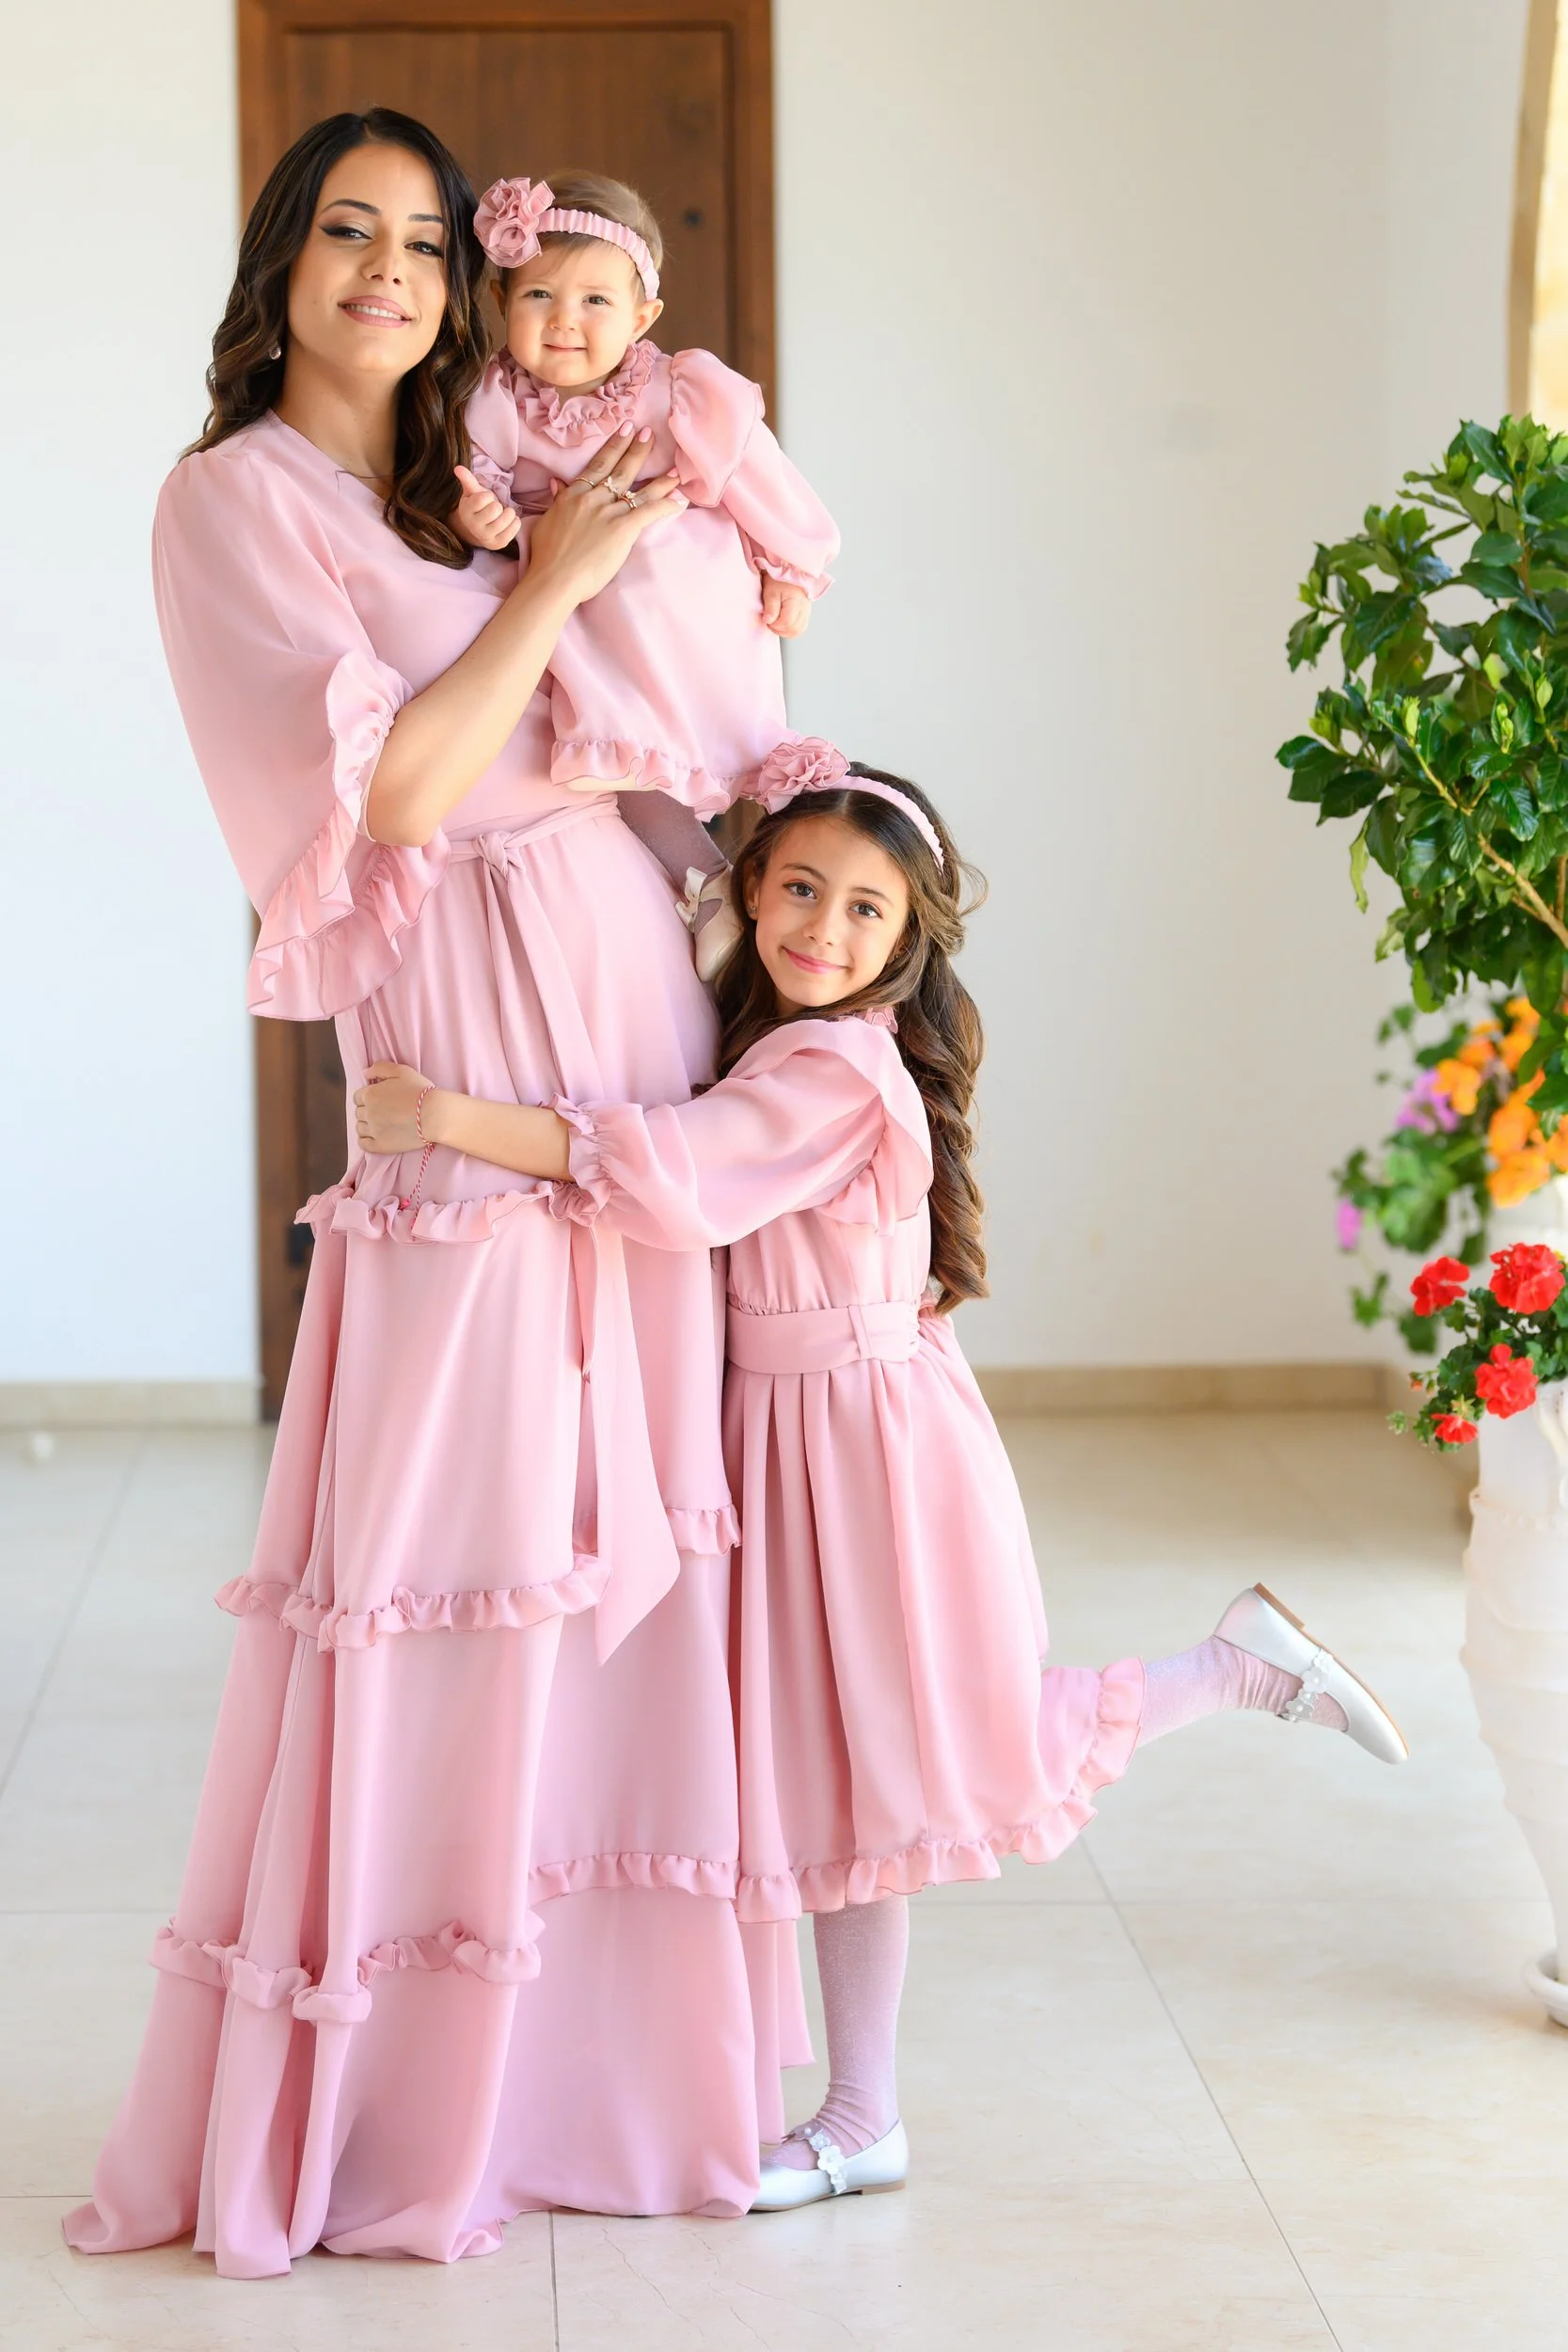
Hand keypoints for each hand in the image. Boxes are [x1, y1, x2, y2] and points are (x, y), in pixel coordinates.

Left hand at [354, 1062, 438, 1154]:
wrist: (434, 1115)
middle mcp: (368, 1113)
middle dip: (367, 1110)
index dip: (367, 1096)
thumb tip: (365, 1073)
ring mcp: (373, 1130)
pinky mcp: (381, 1145)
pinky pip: (363, 1144)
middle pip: (358, 1112)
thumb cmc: (420, 1091)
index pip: (358, 1097)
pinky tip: (373, 1136)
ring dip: (366, 1125)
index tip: (378, 1098)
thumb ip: (380, 1068)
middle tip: (381, 1110)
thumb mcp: (402, 1071)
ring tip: (379, 1124)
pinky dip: (365, 1140)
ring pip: (359, 1128)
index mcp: (370, 1094)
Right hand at [453, 464, 520, 550]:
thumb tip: (458, 468)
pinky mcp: (498, 544)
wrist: (479, 529)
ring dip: (508, 513)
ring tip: (502, 514)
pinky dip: (515, 522)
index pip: (484, 498)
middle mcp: (474, 526)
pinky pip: (515, 528)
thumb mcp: (472, 492)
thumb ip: (467, 480)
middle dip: (498, 505)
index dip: (488, 496)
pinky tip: (509, 521)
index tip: (485, 500)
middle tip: (494, 509)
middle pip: (496, 509)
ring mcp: (486, 537)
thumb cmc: (478, 506)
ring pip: (506, 518)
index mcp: (466, 511)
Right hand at [523, 425, 688, 607]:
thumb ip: (557, 500)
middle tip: (650, 433)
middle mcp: (593, 498)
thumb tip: (557, 483)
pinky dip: (665, 505)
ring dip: (659, 480)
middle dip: (637, 449)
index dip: (614, 446)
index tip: (625, 431)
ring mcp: (609, 512)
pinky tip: (678, 501)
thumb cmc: (546, 556)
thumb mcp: (546, 521)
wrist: (554, 578)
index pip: (598, 465)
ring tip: (674, 470)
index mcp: (574, 494)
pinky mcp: (622, 529)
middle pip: (620, 469)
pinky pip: (649, 511)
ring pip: (639, 490)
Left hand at [761, 578, 810, 638]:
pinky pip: (801, 627)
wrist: (789, 570)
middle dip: (779, 629)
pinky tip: (783, 623)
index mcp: (796, 603)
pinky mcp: (806, 612)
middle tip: (771, 621)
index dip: (774, 625)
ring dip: (785, 631)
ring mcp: (806, 611)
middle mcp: (804, 609)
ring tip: (776, 622)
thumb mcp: (771, 591)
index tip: (767, 618)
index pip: (786, 623)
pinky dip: (791, 629)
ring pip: (798, 631)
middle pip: (793, 630)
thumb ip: (770, 607)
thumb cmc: (779, 579)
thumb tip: (768, 621)